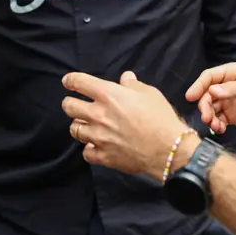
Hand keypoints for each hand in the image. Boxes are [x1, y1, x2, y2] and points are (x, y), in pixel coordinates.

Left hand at [61, 71, 195, 181]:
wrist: (168, 148)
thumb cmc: (160, 117)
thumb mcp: (149, 93)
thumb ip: (133, 85)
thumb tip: (125, 78)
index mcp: (108, 94)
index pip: (80, 83)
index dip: (71, 81)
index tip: (68, 81)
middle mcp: (98, 114)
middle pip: (69, 107)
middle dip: (69, 104)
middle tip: (73, 104)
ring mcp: (99, 137)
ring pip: (75, 130)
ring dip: (79, 125)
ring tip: (85, 125)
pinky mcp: (103, 156)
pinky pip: (86, 152)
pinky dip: (89, 149)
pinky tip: (96, 146)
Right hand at [186, 63, 235, 132]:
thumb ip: (233, 89)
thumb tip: (212, 92)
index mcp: (230, 73)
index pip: (209, 77)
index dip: (198, 86)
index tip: (190, 96)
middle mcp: (226, 87)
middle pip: (207, 95)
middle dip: (204, 106)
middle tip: (207, 118)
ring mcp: (229, 102)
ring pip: (211, 109)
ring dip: (210, 118)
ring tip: (215, 126)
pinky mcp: (233, 116)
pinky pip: (219, 120)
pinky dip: (217, 125)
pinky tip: (220, 129)